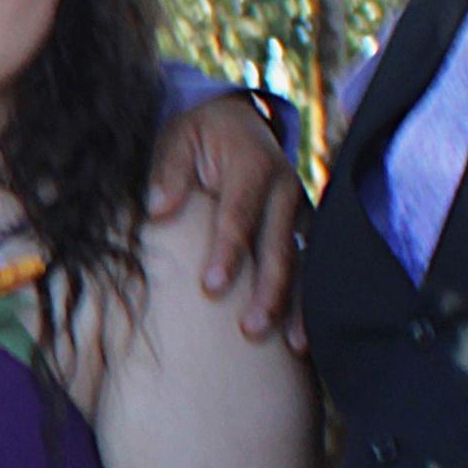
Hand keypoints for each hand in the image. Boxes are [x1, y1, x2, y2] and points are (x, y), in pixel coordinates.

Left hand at [145, 95, 307, 350]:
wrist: (239, 120)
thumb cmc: (200, 136)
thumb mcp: (179, 138)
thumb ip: (169, 171)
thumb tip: (158, 209)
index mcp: (253, 165)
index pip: (238, 214)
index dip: (229, 251)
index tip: (212, 287)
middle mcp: (285, 189)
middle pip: (279, 246)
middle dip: (268, 290)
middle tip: (251, 329)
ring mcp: (299, 211)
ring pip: (302, 263)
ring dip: (297, 304)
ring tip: (292, 346)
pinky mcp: (304, 229)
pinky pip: (310, 268)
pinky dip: (308, 302)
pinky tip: (304, 339)